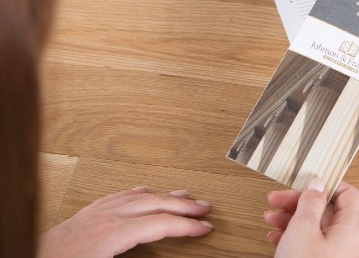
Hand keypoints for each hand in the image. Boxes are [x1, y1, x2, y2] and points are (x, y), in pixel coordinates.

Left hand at [38, 187, 211, 257]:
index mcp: (112, 234)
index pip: (161, 224)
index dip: (187, 226)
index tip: (205, 228)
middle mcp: (107, 218)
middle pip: (155, 204)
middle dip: (184, 205)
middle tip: (205, 207)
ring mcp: (96, 213)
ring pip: (140, 196)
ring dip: (166, 194)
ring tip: (184, 193)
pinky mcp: (86, 214)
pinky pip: (118, 195)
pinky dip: (137, 191)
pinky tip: (143, 189)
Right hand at [265, 179, 358, 257]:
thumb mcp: (303, 229)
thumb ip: (310, 203)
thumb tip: (317, 184)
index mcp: (349, 228)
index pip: (348, 194)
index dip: (328, 184)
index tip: (306, 181)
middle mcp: (345, 240)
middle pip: (325, 210)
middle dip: (299, 202)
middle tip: (277, 199)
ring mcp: (333, 254)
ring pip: (313, 227)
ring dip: (290, 219)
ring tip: (270, 218)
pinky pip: (309, 244)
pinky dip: (292, 236)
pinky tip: (274, 237)